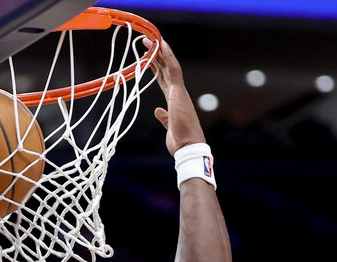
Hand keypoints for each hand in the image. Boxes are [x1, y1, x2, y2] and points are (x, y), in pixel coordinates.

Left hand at [145, 38, 205, 156]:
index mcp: (174, 100)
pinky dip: (169, 57)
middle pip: (167, 70)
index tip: (150, 57)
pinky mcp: (179, 93)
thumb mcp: (169, 126)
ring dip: (161, 52)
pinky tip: (162, 46)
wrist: (188, 147)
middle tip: (148, 43)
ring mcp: (179, 92)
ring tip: (153, 39)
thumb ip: (164, 117)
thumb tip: (158, 110)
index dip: (158, 67)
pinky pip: (174, 71)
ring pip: (171, 67)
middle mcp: (178, 94)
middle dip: (157, 56)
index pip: (165, 79)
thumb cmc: (181, 140)